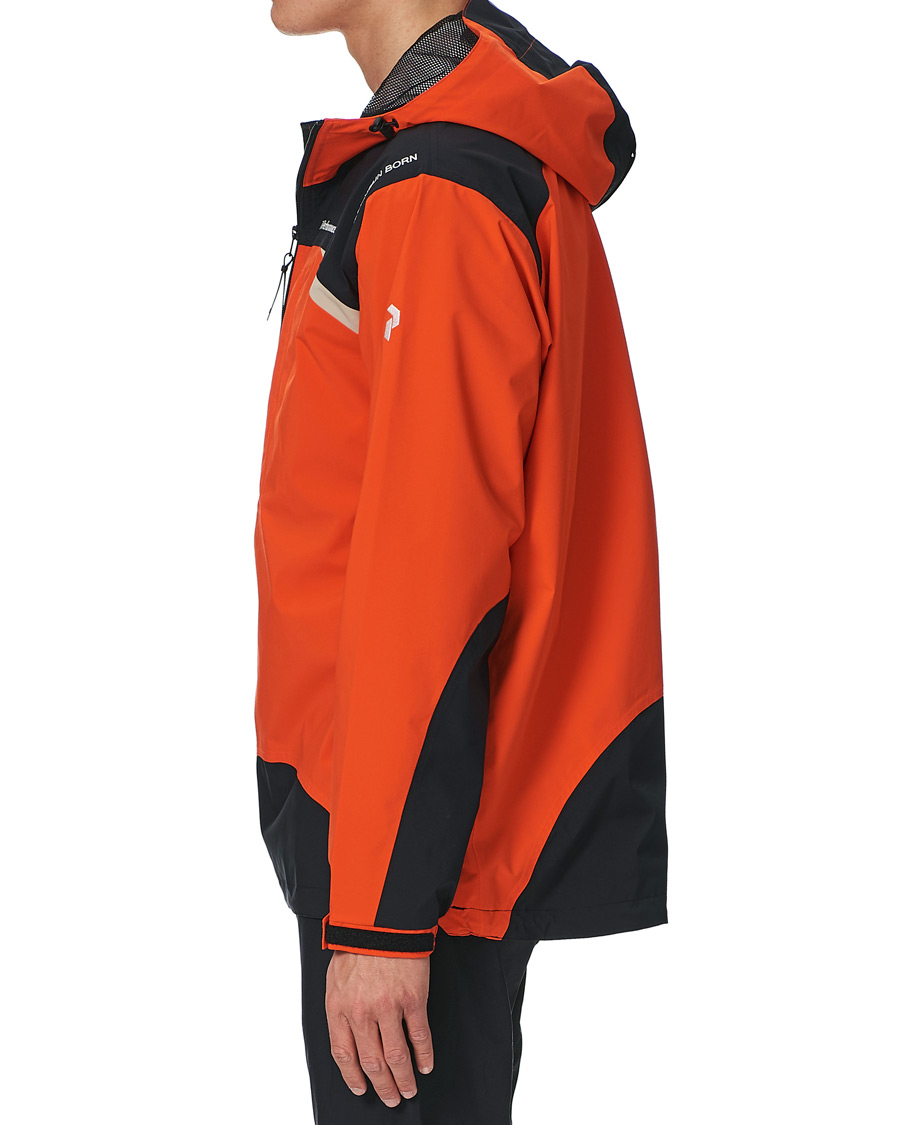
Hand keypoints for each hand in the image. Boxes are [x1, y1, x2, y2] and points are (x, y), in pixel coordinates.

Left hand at [325, 950, 433, 1105]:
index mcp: (339, 1007)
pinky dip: (423, 1055)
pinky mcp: (412, 999)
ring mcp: (388, 1007)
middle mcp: (361, 1012)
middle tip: (391, 1097)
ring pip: (396, 1056)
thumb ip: (340, 1006)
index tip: (361, 1088)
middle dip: (382, 1085)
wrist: (382, 920)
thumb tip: (347, 1033)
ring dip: (404, 1078)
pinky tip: (426, 1065)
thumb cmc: (359, 944)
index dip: (353, 1077)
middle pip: (371, 1061)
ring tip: (409, 1090)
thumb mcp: (336, 976)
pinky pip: (419, 1036)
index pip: (343, 1054)